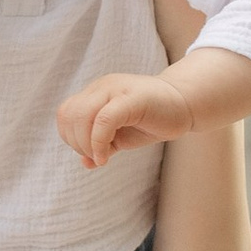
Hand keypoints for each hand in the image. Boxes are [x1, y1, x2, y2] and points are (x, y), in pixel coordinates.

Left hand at [58, 66, 194, 170]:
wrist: (185, 105)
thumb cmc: (152, 120)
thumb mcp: (121, 136)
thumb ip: (101, 145)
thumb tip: (85, 162)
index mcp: (96, 93)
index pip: (65, 113)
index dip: (70, 137)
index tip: (89, 153)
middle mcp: (102, 87)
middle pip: (69, 115)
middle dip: (76, 143)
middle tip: (96, 157)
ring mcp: (116, 90)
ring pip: (82, 116)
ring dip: (86, 144)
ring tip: (102, 156)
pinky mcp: (132, 98)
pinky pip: (104, 119)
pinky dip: (98, 142)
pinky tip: (106, 158)